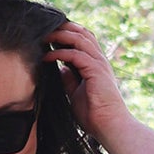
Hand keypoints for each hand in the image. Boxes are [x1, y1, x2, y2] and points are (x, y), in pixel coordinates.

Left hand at [43, 21, 134, 148]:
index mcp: (95, 64)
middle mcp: (99, 60)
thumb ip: (70, 79)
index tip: (49, 36)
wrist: (109, 126)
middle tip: (45, 29)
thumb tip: (60, 69)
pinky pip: (75, 54)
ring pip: (80, 38)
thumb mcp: (76, 93)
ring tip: (44, 37)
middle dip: (63, 28)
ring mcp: (99, 64)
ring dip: (60, 35)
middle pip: (82, 33)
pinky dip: (60, 53)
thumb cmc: (94, 114)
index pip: (83, 39)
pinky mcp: (96, 70)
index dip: (67, 33)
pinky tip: (47, 57)